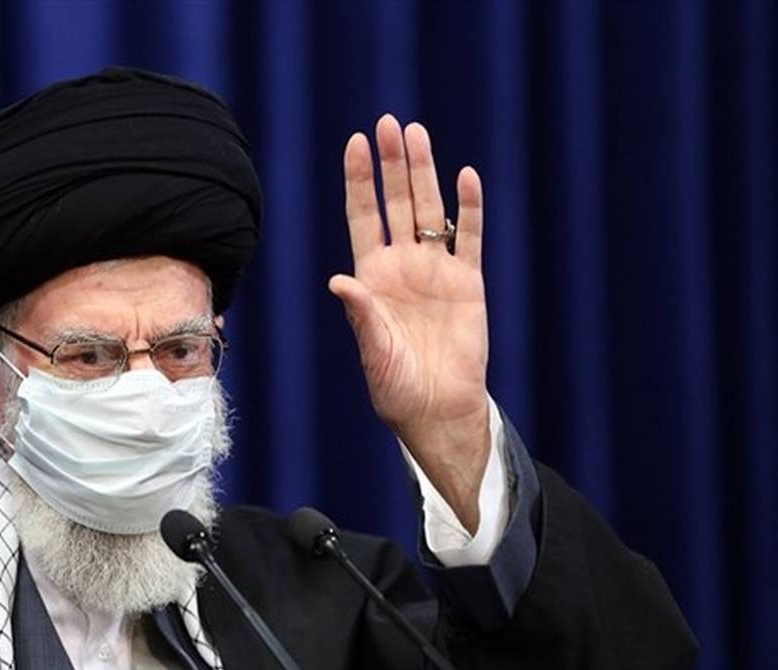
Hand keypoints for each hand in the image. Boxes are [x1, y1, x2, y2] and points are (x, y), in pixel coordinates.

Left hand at [330, 115, 489, 532]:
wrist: (438, 409)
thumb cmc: (396, 387)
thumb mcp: (374, 352)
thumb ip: (361, 315)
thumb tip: (339, 281)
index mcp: (372, 278)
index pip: (363, 217)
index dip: (360, 181)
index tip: (355, 143)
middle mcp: (402, 266)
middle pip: (396, 203)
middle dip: (392, 164)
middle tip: (389, 123)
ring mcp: (435, 271)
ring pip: (430, 210)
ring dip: (425, 173)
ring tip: (418, 133)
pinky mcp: (468, 283)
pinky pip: (468, 238)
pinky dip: (468, 209)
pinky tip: (465, 176)